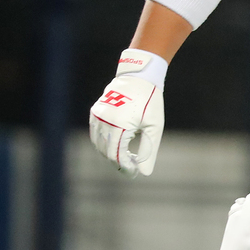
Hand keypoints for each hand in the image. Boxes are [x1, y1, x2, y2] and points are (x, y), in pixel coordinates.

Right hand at [89, 52, 165, 175]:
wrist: (140, 77)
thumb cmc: (151, 101)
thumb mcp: (154, 126)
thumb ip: (149, 150)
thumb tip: (144, 172)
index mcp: (120, 125)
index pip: (117, 155)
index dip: (125, 167)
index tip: (134, 172)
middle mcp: (105, 121)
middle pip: (106, 151)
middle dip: (118, 161)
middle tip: (132, 165)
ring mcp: (97, 116)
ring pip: (98, 144)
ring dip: (109, 153)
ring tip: (126, 155)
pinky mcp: (95, 112)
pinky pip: (95, 134)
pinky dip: (103, 142)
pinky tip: (116, 144)